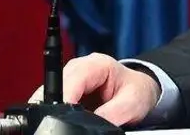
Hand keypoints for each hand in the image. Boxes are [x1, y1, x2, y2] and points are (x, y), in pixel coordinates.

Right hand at [28, 53, 161, 126]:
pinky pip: (55, 103)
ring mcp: (70, 80)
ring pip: (51, 95)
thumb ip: (112, 113)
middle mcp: (78, 68)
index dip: (65, 97)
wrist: (138, 90)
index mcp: (95, 64)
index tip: (62, 115)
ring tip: (67, 122)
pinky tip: (68, 120)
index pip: (72, 78)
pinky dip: (59, 112)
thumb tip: (94, 125)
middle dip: (57, 107)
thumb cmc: (136, 91)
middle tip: (63, 124)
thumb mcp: (132, 103)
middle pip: (56, 86)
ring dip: (57, 110)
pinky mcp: (66, 91)